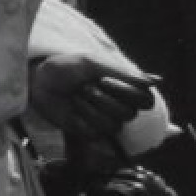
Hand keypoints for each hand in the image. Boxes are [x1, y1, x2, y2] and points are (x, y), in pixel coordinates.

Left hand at [29, 54, 155, 141]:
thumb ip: (123, 73)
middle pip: (130, 113)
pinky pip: (97, 131)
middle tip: (85, 86)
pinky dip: (82, 117)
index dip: (128, 92)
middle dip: (104, 98)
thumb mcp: (92, 63)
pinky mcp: (89, 132)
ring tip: (76, 95)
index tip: (104, 79)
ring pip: (114, 123)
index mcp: (123, 88)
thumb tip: (157, 80)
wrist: (37, 80)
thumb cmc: (64, 67)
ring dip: (91, 106)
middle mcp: (118, 105)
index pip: (146, 100)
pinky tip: (72, 108)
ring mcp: (104, 120)